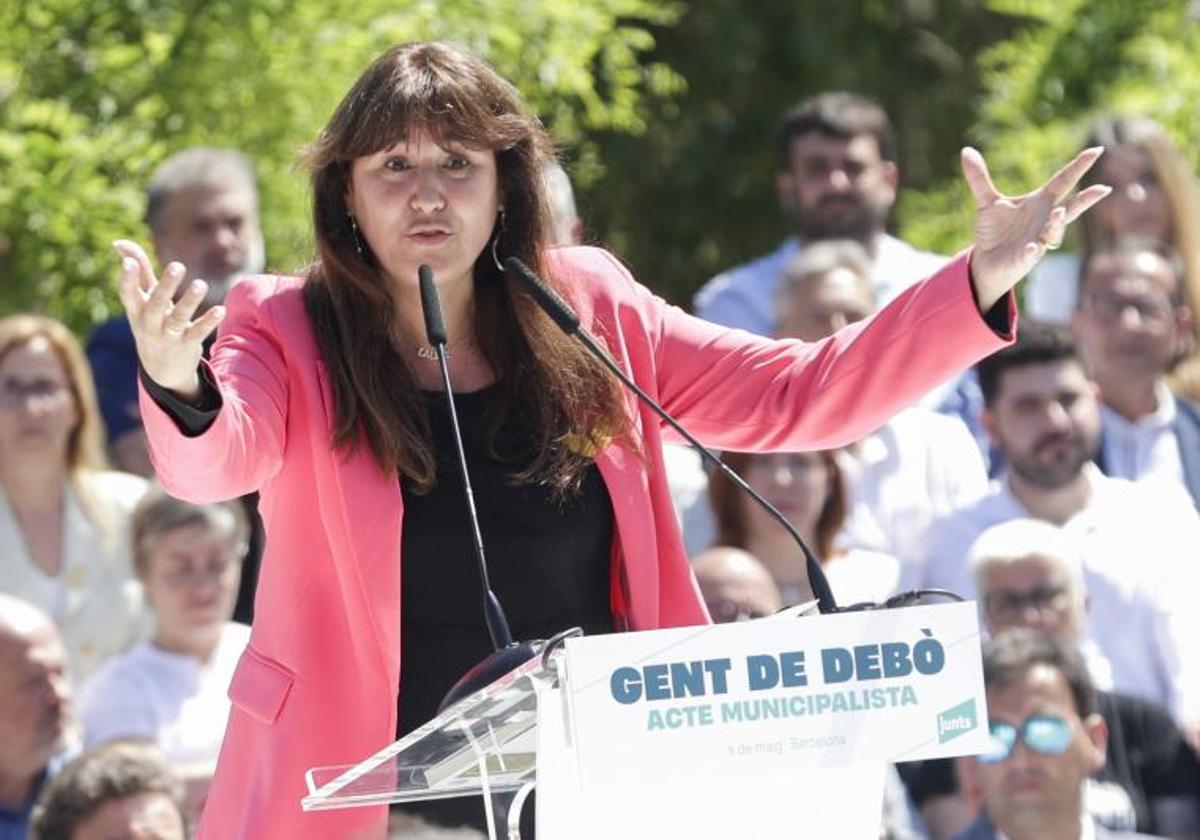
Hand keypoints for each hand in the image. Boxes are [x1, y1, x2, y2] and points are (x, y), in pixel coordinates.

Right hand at [113, 239, 224, 398]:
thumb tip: (120, 243)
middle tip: (178, 265)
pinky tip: (220, 310)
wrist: (161, 369)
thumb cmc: (151, 322)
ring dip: (190, 301)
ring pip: (178, 319)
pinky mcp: (187, 345)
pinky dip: (208, 321)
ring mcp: (168, 336)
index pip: (127, 294)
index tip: (128, 262)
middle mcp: (149, 324)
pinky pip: (197, 332)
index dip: (127, 278)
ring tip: (201, 284)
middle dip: (165, 286)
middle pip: (156, 304)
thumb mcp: (142, 301)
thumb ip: (137, 271)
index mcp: (135, 310)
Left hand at [963, 147, 1111, 310]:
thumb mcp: (986, 202)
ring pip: (1055, 232)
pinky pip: (1031, 255)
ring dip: (1058, 223)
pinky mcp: (1024, 259)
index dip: (1078, 166)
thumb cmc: (994, 231)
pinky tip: (1032, 248)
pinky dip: (1032, 251)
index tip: (1097, 150)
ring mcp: (1038, 241)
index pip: (1063, 181)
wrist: (985, 261)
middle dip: (1086, 199)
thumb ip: (979, 178)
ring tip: (1060, 212)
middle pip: (1070, 207)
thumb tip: (966, 150)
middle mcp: (1045, 221)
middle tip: (1103, 188)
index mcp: (1040, 203)